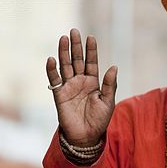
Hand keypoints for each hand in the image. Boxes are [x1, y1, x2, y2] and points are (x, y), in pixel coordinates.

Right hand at [46, 28, 117, 146]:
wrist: (86, 136)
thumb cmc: (99, 120)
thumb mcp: (108, 101)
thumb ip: (110, 85)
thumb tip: (114, 67)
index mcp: (93, 82)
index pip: (91, 62)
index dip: (91, 50)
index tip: (91, 37)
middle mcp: (80, 82)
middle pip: (77, 60)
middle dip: (76, 46)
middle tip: (74, 31)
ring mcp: (69, 87)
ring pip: (65, 66)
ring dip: (64, 53)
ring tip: (63, 38)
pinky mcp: (59, 95)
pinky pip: (55, 81)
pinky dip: (52, 70)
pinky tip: (51, 59)